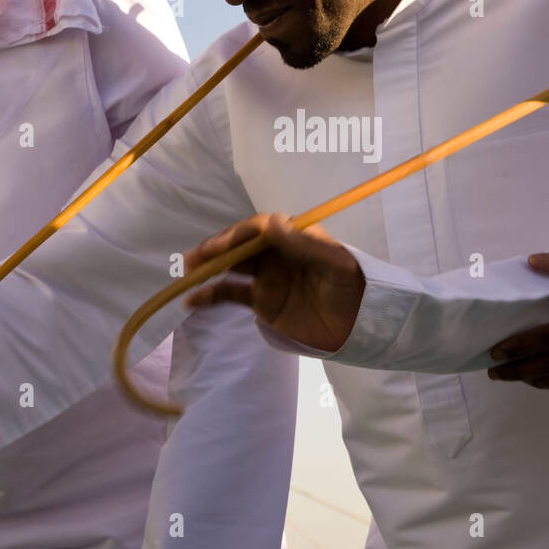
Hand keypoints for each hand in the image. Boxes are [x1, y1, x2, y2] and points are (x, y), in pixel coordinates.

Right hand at [183, 212, 364, 352]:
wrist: (362, 324)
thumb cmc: (353, 287)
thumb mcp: (334, 263)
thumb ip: (303, 245)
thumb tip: (270, 224)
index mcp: (294, 237)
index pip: (260, 229)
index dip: (240, 234)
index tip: (224, 245)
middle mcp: (276, 253)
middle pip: (240, 246)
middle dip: (216, 249)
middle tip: (193, 259)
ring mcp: (267, 277)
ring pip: (231, 267)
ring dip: (208, 268)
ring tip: (186, 273)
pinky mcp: (262, 302)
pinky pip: (231, 294)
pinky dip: (210, 295)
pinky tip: (192, 300)